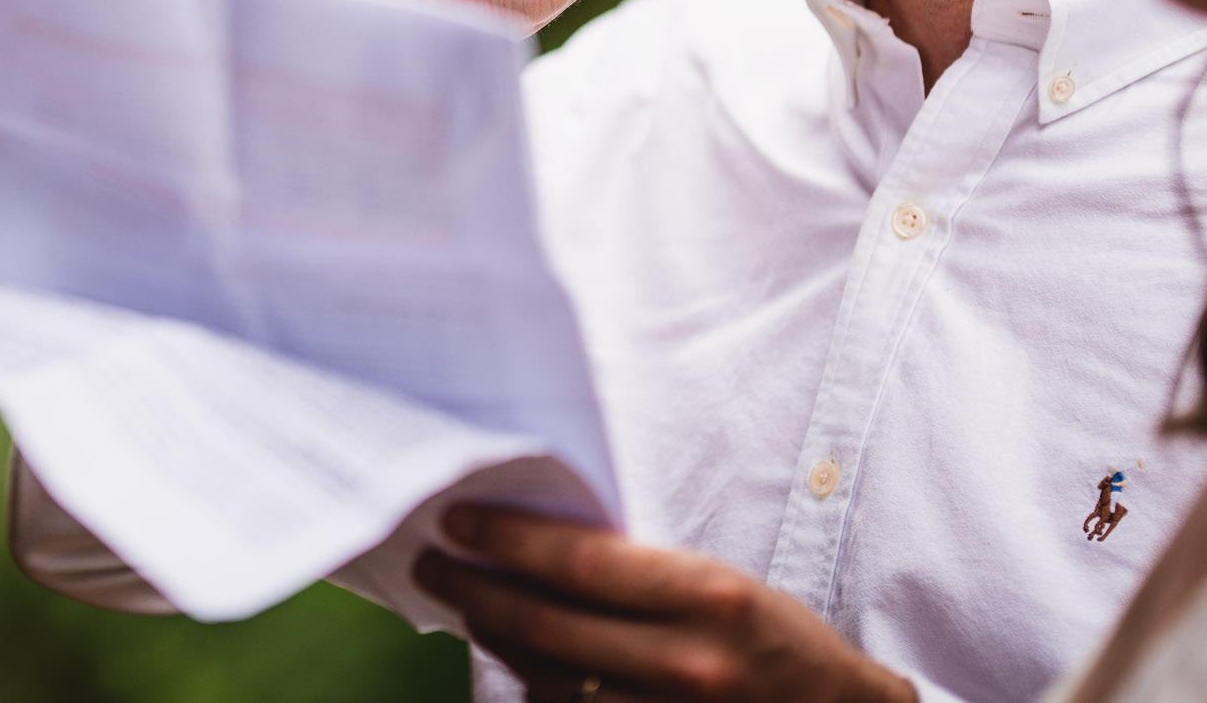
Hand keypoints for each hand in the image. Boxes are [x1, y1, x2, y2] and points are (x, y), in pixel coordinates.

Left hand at [414, 506, 913, 702]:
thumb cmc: (775, 640)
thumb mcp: (723, 584)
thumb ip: (643, 569)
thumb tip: (541, 544)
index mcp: (711, 597)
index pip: (583, 563)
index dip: (510, 540)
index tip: (459, 521)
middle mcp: (689, 662)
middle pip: (548, 624)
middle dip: (475, 589)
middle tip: (432, 564)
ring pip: (548, 679)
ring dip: (496, 639)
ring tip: (468, 605)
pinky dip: (534, 686)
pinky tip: (516, 657)